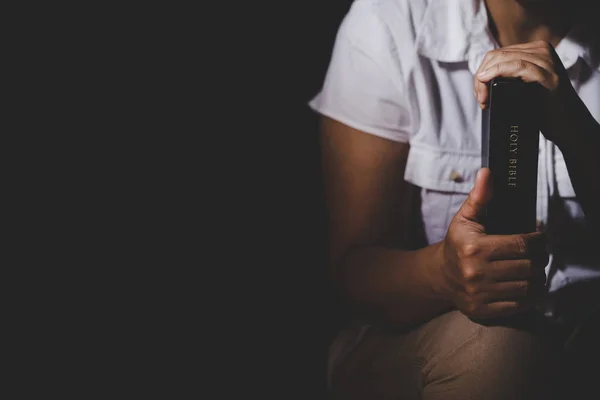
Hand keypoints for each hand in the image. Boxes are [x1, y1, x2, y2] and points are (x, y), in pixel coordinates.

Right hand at [439, 168, 548, 319]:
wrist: (439, 275)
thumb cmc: (457, 244)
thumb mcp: (465, 218)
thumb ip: (479, 196)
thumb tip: (488, 172)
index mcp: (475, 248)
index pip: (522, 245)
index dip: (539, 241)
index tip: (540, 238)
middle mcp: (476, 273)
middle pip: (529, 268)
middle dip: (540, 260)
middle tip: (539, 255)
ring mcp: (479, 294)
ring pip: (528, 288)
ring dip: (538, 279)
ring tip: (534, 270)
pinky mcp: (483, 310)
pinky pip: (519, 306)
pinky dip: (530, 297)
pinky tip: (526, 286)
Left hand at [473, 40, 588, 146]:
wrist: (568, 125)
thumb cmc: (544, 110)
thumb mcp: (522, 87)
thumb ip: (507, 77)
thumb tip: (481, 77)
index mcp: (534, 51)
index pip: (497, 54)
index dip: (482, 73)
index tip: (480, 95)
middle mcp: (541, 50)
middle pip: (497, 56)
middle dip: (481, 78)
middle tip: (481, 100)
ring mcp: (546, 60)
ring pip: (503, 59)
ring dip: (485, 80)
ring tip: (484, 100)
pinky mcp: (548, 74)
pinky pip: (517, 66)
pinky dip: (497, 73)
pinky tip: (487, 81)